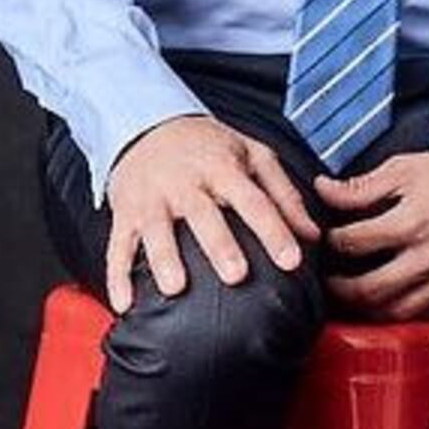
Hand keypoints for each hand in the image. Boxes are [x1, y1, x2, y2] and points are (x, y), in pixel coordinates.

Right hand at [101, 114, 315, 312]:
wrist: (146, 124)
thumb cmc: (208, 147)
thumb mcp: (251, 154)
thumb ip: (284, 193)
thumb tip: (312, 234)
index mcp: (221, 167)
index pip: (252, 200)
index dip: (273, 230)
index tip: (291, 260)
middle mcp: (185, 183)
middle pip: (203, 214)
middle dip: (219, 245)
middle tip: (236, 276)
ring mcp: (151, 199)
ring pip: (155, 230)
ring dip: (164, 258)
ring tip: (175, 288)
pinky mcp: (124, 214)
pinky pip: (117, 246)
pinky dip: (116, 276)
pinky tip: (123, 305)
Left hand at [315, 151, 428, 318]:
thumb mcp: (404, 170)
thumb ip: (360, 187)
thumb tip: (323, 191)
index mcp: (412, 223)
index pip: (353, 244)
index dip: (331, 243)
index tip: (327, 239)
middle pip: (367, 289)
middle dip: (338, 288)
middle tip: (327, 280)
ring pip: (393, 312)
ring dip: (365, 308)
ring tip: (350, 296)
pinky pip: (422, 316)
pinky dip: (397, 313)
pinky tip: (384, 302)